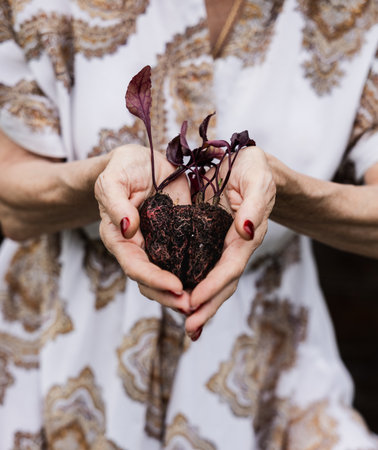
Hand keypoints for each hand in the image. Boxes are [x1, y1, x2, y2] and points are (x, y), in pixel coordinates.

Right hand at [94, 144, 191, 312]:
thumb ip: (115, 203)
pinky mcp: (175, 237)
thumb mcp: (113, 180)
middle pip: (151, 281)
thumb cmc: (122, 169)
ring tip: (203, 302)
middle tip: (193, 305)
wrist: (141, 162)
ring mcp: (157, 245)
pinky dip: (194, 273)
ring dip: (183, 292)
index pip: (135, 266)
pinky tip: (210, 281)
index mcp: (119, 238)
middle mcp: (138, 247)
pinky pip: (183, 259)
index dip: (154, 280)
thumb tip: (127, 228)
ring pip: (168, 276)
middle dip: (170, 296)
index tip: (177, 287)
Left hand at [185, 147, 275, 339]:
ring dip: (200, 302)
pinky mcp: (210, 238)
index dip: (214, 285)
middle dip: (207, 305)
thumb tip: (247, 230)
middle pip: (223, 282)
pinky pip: (201, 265)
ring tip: (186, 323)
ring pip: (212, 278)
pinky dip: (193, 283)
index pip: (230, 266)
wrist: (247, 164)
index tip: (194, 302)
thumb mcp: (257, 179)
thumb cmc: (254, 169)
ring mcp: (222, 244)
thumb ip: (255, 204)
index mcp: (247, 235)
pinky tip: (181, 296)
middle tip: (189, 327)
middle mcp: (235, 245)